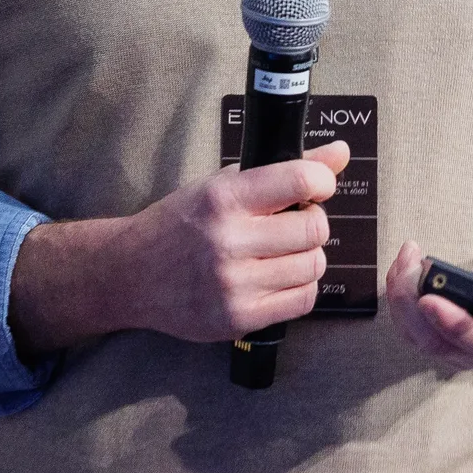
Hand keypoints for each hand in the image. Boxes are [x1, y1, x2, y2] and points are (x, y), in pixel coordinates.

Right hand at [9, 141, 350, 356]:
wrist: (130, 275)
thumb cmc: (181, 223)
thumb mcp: (223, 184)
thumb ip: (284, 170)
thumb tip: (342, 153)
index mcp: (223, 198)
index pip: (301, 181)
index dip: (322, 182)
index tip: (317, 187)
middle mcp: (227, 241)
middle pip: (315, 228)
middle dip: (311, 223)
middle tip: (292, 224)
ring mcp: (232, 285)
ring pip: (314, 266)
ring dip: (307, 257)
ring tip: (282, 252)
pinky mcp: (236, 319)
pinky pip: (302, 300)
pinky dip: (299, 287)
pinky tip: (277, 277)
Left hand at [388, 202, 472, 373]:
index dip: (459, 327)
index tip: (429, 300)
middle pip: (448, 345)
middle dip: (415, 306)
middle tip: (408, 264)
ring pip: (427, 342)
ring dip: (403, 305)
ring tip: (404, 261)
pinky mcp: (456, 345)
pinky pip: (420, 336)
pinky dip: (403, 308)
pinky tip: (403, 274)